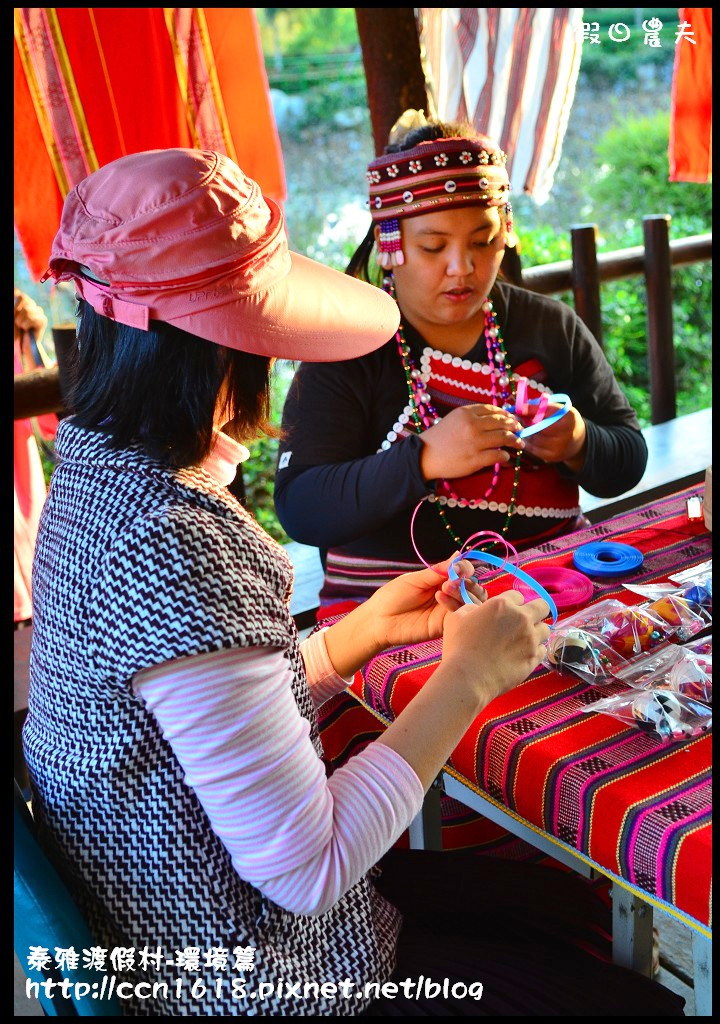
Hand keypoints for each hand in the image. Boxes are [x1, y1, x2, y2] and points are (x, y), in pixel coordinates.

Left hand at [14, 288, 47, 341]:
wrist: (22, 343)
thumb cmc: (15, 330)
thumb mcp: (13, 315)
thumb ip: (15, 306)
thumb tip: (16, 290)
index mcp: (25, 301)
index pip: (20, 294)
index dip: (16, 305)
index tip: (15, 317)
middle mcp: (33, 304)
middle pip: (24, 298)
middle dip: (17, 313)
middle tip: (18, 323)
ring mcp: (39, 311)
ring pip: (26, 309)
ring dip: (20, 321)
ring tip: (22, 327)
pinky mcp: (43, 319)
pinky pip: (31, 318)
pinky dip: (25, 325)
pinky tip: (27, 329)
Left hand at [364, 554, 486, 649]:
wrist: (379, 619)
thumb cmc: (393, 596)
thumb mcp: (416, 579)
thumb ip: (438, 571)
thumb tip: (459, 554)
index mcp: (442, 581)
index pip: (464, 573)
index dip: (465, 568)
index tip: (459, 566)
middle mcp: (449, 596)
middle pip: (473, 588)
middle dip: (465, 582)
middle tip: (450, 581)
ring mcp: (448, 611)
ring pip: (471, 602)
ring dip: (462, 592)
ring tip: (444, 589)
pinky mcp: (446, 626)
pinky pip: (460, 616)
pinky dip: (455, 605)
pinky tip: (440, 599)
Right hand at [419, 404, 524, 481]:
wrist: (424, 456)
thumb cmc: (439, 438)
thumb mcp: (454, 419)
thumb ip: (472, 417)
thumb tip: (495, 418)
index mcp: (466, 413)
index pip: (493, 410)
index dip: (506, 414)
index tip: (512, 419)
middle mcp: (472, 425)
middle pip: (501, 423)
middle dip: (514, 426)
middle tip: (520, 430)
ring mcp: (474, 442)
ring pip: (503, 438)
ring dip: (515, 441)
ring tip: (519, 443)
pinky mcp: (475, 459)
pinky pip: (497, 455)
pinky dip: (504, 456)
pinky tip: (505, 456)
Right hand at [440, 590, 550, 704]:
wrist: (467, 677)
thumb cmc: (458, 646)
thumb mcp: (456, 618)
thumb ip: (472, 608)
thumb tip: (478, 610)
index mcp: (502, 604)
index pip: (518, 595)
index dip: (512, 602)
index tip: (506, 611)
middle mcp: (521, 618)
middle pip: (542, 606)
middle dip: (536, 610)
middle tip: (525, 620)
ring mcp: (530, 639)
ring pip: (545, 629)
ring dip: (537, 631)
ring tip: (524, 639)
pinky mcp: (533, 658)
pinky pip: (542, 649)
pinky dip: (535, 650)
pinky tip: (523, 654)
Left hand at [520, 403, 586, 470]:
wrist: (577, 441)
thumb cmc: (565, 421)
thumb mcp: (559, 410)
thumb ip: (543, 408)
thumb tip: (520, 408)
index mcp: (569, 418)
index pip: (547, 412)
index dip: (531, 410)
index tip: (519, 409)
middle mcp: (566, 434)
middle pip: (538, 427)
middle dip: (524, 423)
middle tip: (514, 420)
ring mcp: (559, 448)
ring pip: (533, 439)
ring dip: (523, 433)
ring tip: (518, 428)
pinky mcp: (551, 457)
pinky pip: (533, 449)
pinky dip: (526, 442)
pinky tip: (523, 437)